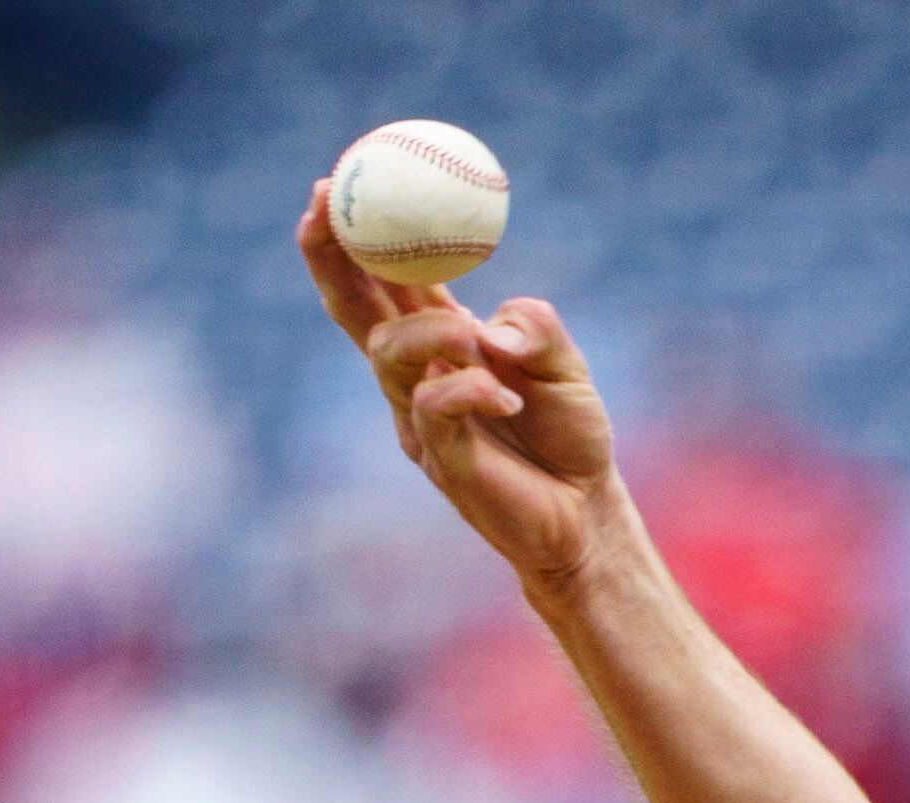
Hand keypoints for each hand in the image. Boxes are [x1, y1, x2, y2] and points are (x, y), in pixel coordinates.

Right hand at [299, 183, 623, 593]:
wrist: (587, 512)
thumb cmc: (569, 432)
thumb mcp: (565, 362)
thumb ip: (536, 326)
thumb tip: (492, 329)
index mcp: (440, 337)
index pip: (384, 279)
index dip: (353, 234)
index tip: (332, 182)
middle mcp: (417, 375)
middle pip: (354, 311)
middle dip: (331, 257)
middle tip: (322, 208)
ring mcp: (422, 420)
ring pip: (389, 355)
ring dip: (428, 331)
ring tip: (475, 340)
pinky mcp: (442, 462)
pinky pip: (434, 409)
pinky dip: (468, 390)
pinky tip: (509, 401)